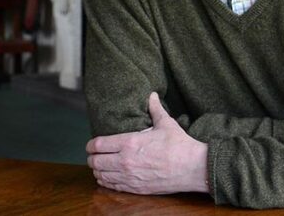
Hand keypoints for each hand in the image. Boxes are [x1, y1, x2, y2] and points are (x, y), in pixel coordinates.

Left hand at [86, 93, 208, 194]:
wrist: (193, 168)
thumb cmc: (179, 145)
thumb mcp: (166, 123)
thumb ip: (155, 109)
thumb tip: (152, 95)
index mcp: (130, 142)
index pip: (98, 145)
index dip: (90, 145)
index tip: (90, 145)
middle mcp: (125, 161)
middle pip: (95, 162)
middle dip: (92, 158)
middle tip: (94, 156)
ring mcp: (130, 176)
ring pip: (101, 176)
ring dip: (98, 171)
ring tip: (100, 166)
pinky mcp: (136, 188)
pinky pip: (112, 187)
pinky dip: (106, 182)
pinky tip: (108, 178)